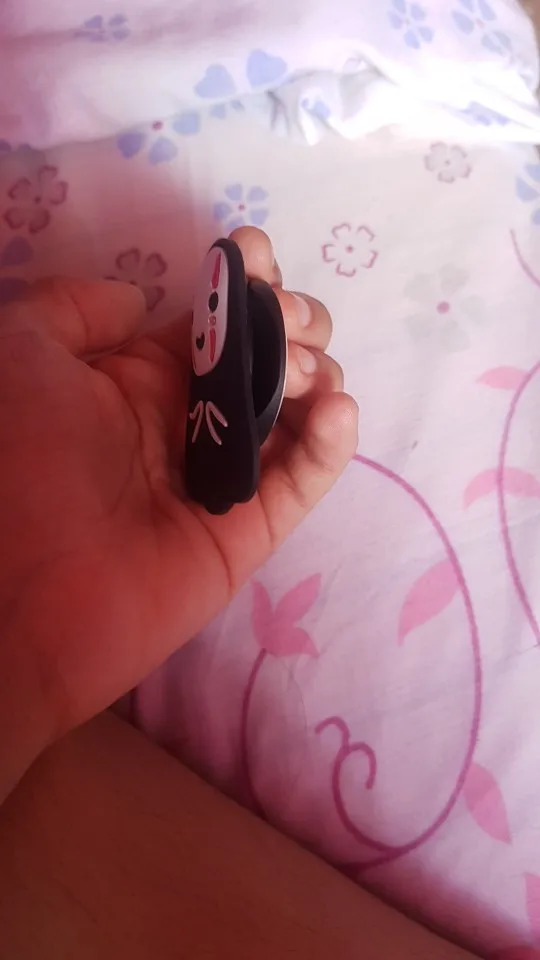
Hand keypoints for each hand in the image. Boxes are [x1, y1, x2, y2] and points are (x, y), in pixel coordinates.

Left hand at [0, 227, 357, 794]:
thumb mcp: (20, 352)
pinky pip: (303, 480)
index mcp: (141, 377)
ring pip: (296, 413)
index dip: (245, 282)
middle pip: (268, 360)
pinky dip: (332, 442)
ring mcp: (225, 474)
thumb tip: (142, 300)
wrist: (22, 588)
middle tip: (287, 320)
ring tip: (303, 372)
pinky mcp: (252, 528)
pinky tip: (335, 409)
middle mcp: (189, 420)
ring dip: (317, 374)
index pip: (215, 321)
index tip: (257, 254)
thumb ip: (75, 307)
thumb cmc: (19, 458)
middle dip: (292, 322)